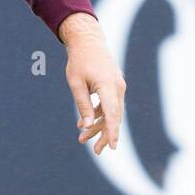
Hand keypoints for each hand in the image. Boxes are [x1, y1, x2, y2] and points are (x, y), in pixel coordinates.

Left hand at [60, 13, 125, 154]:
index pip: (112, 113)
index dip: (112, 131)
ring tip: (84, 140)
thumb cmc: (79, 61)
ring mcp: (118, 87)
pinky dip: (100, 115)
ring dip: (100, 127)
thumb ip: (83, 105)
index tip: (112, 146)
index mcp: (107, 85)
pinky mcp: (115, 87)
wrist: (88, 42)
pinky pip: (110, 106)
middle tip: (97, 152)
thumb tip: (86, 126)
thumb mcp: (76, 84)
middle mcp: (117, 87)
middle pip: (114, 117)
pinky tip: (86, 124)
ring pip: (112, 113)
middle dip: (105, 135)